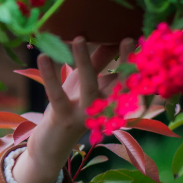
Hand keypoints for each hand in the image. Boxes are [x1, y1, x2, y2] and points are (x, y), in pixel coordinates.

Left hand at [12, 36, 135, 182]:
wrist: (51, 146)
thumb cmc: (70, 106)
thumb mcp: (83, 82)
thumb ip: (98, 61)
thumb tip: (110, 36)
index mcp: (111, 98)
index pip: (129, 79)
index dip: (134, 61)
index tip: (139, 39)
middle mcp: (103, 108)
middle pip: (119, 84)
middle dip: (126, 62)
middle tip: (128, 39)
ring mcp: (84, 114)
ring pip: (89, 85)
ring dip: (85, 61)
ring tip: (79, 38)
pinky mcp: (63, 118)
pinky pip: (57, 95)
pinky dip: (50, 75)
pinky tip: (43, 57)